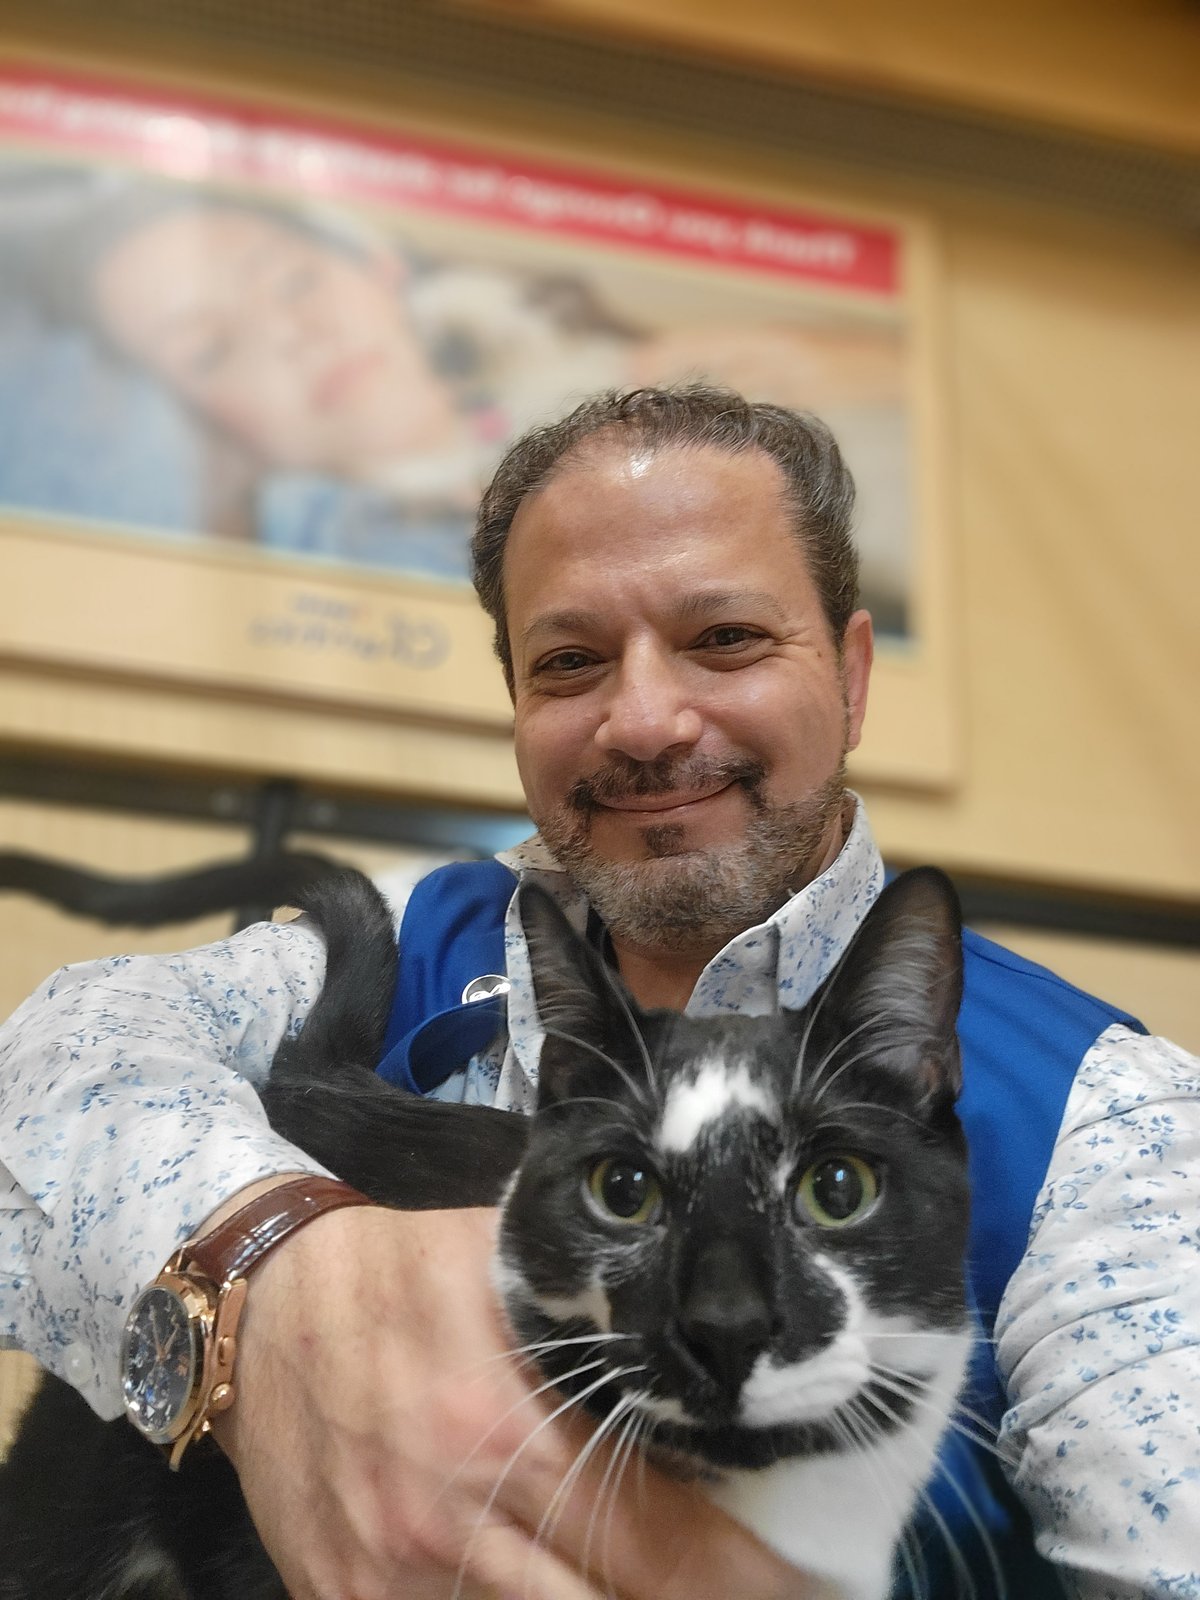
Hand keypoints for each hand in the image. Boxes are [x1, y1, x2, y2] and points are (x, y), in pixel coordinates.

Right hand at [214, 1205, 826, 1598]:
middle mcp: (450, 1524)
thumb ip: (602, 1319)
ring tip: (668, 1597)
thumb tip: (710, 1360)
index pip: (660, 1543)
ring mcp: (389, 1581)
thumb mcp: (510, 1263)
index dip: (746, 1585)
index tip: (808, 1590)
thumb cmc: (403, 1272)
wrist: (258, 1306)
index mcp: (505, 1432)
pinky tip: (562, 1595)